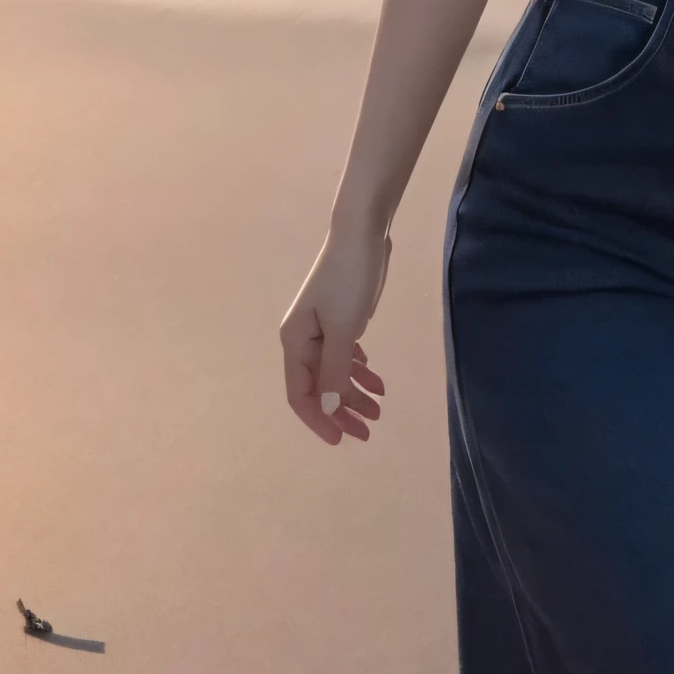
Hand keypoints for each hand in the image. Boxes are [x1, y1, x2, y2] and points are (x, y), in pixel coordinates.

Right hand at [280, 225, 391, 444]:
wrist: (363, 234)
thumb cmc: (349, 279)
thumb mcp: (343, 328)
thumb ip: (334, 370)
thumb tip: (326, 409)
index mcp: (295, 342)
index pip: (300, 394)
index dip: (318, 420)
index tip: (341, 440)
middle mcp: (304, 340)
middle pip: (319, 388)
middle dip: (341, 412)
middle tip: (368, 431)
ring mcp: (323, 330)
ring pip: (335, 373)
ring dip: (354, 394)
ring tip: (379, 411)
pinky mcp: (341, 320)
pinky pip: (346, 356)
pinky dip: (360, 371)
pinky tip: (377, 384)